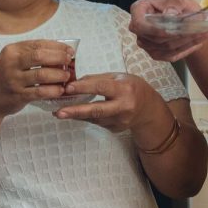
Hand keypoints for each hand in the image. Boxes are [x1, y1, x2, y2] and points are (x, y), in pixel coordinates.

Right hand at [0, 40, 76, 118]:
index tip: (69, 50)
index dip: (56, 46)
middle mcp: (11, 63)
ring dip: (58, 75)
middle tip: (69, 61)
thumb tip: (58, 51)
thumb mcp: (11, 60)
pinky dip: (53, 90)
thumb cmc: (3, 76)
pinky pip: (40, 92)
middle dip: (59, 58)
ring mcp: (14, 80)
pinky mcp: (18, 95)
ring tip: (66, 76)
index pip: (38, 44)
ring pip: (42, 74)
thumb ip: (30, 54)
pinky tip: (60, 90)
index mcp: (11, 51)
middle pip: (40, 56)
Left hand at [52, 73, 166, 132]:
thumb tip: (74, 82)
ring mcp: (120, 121)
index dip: (83, 88)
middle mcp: (124, 107)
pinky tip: (75, 113)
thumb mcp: (118, 77)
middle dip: (76, 111)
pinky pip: (96, 123)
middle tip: (59, 112)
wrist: (148, 108)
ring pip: (94, 118)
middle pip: (97, 110)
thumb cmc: (132, 88)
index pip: (101, 87)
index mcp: (125, 89)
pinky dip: (85, 117)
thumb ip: (97, 79)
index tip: (68, 88)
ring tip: (60, 112)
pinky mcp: (115, 129)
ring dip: (76, 115)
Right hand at [129, 0, 207, 61]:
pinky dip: (186, 49)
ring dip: (185, 42)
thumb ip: (174, 4)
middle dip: (177, 35)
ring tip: (203, 33)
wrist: (186, 19)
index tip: (172, 30)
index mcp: (139, 10)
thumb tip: (170, 13)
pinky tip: (198, 41)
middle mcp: (139, 29)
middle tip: (198, 30)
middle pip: (154, 38)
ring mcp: (146, 43)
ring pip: (165, 47)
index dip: (154, 30)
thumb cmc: (179, 6)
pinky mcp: (155, 53)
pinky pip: (170, 55)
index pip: (139, 24)